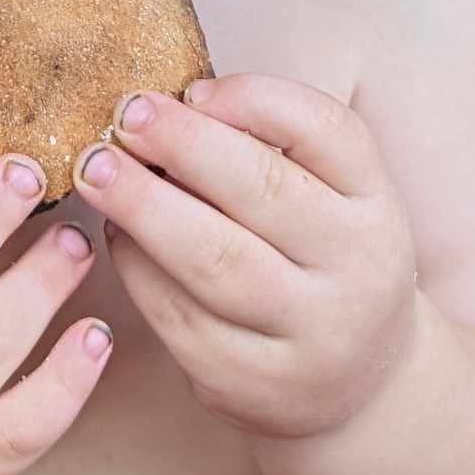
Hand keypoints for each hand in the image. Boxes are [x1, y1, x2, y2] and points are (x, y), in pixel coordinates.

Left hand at [71, 76, 415, 440]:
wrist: (359, 383)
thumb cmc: (323, 258)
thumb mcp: (332, 196)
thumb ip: (275, 144)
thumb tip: (176, 107)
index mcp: (377, 204)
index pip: (327, 131)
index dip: (254, 99)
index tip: (191, 89)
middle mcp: (358, 270)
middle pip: (264, 191)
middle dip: (182, 145)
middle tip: (123, 116)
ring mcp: (309, 335)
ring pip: (215, 261)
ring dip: (144, 207)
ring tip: (96, 170)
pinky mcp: (253, 385)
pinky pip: (181, 319)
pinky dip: (138, 269)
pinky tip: (115, 234)